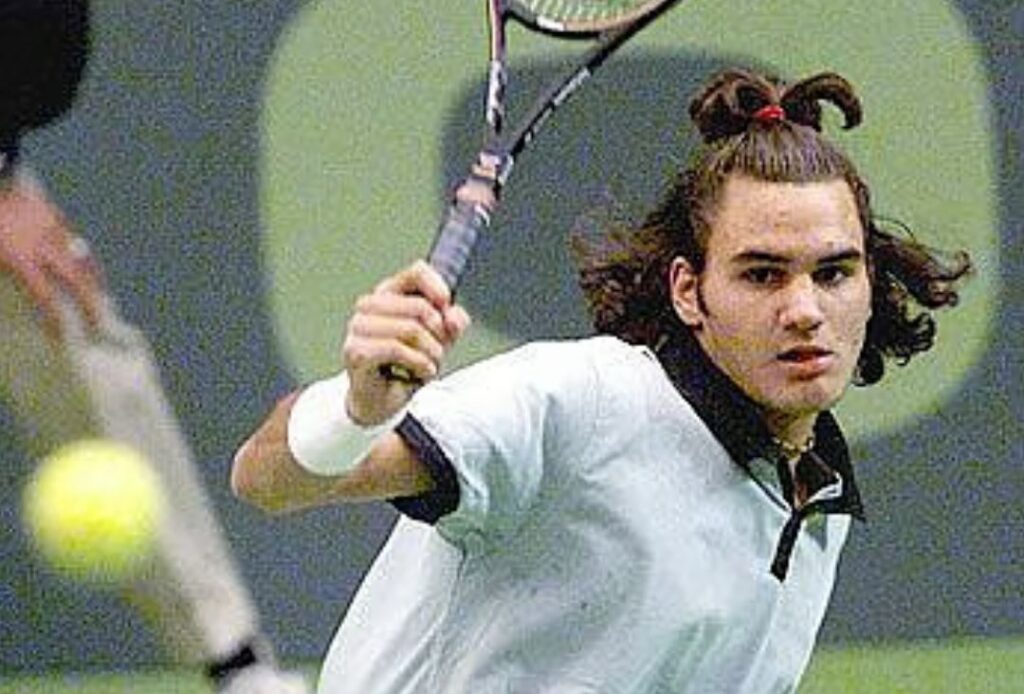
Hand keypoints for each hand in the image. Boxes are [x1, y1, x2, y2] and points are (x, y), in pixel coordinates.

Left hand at [0, 174, 102, 339]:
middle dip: (92, 303)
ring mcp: (49, 225)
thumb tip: (11, 290)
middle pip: (77, 278)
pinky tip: (81, 260)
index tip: (64, 338)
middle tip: (101, 323)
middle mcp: (42, 243)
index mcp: (20, 257)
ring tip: (101, 296)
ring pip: (79, 256)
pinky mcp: (48, 210)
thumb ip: (4, 267)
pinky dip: (79, 252)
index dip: (56, 319)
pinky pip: (70, 237)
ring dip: (92, 279)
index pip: (45, 296)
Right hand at [342, 260, 470, 424]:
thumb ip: (451, 324)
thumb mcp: (438, 341)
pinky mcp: (356, 351)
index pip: (416, 272)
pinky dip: (418, 364)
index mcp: (389, 294)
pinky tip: (421, 373)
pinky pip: (397, 349)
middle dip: (439, 334)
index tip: (447, 305)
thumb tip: (454, 316)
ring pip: (410, 329)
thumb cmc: (405, 366)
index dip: (437, 287)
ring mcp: (358, 327)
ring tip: (428, 365)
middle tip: (437, 352)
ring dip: (430, 353)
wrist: (381, 401)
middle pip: (419, 306)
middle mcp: (369, 305)